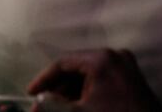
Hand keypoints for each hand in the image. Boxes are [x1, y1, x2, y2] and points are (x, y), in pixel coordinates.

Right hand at [28, 49, 161, 111]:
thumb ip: (53, 107)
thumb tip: (36, 106)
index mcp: (102, 59)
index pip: (64, 62)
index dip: (44, 78)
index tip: (30, 94)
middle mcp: (115, 55)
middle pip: (77, 66)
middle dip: (58, 87)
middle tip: (42, 104)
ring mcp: (126, 65)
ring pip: (89, 73)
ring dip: (71, 90)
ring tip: (57, 107)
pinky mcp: (131, 76)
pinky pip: (102, 78)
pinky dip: (87, 90)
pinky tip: (76, 104)